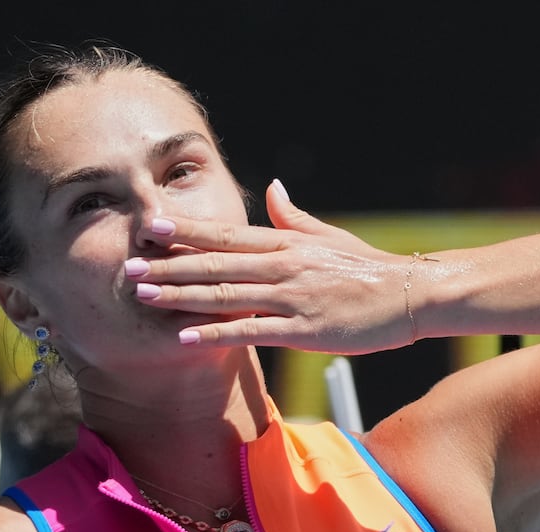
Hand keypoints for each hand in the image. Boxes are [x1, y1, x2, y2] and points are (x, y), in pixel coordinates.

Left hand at [125, 180, 416, 353]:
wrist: (411, 293)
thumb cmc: (368, 268)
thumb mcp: (329, 235)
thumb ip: (293, 216)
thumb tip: (272, 187)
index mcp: (286, 242)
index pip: (226, 234)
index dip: (185, 231)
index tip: (149, 228)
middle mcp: (283, 265)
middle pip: (215, 264)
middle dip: (169, 266)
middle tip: (128, 267)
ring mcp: (292, 297)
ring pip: (226, 294)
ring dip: (181, 295)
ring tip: (144, 295)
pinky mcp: (304, 329)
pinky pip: (251, 331)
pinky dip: (217, 332)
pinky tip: (185, 336)